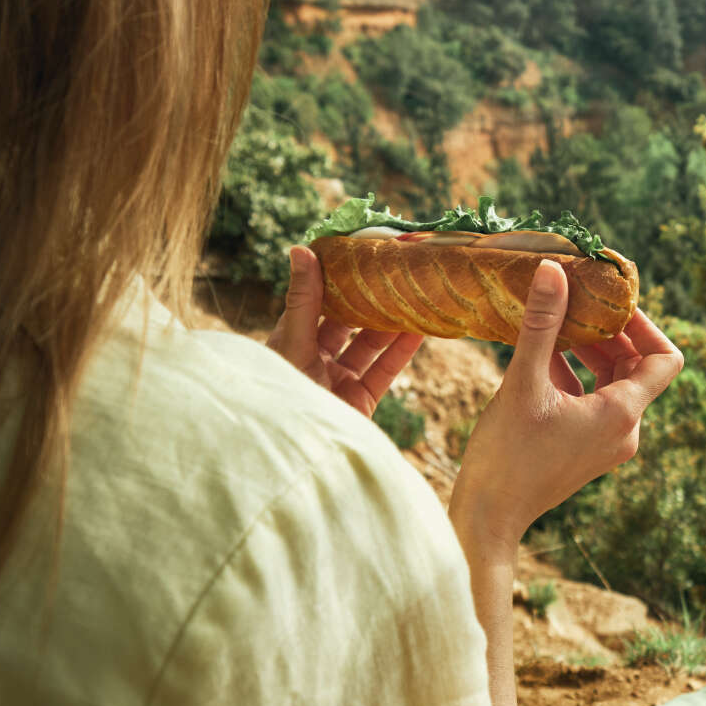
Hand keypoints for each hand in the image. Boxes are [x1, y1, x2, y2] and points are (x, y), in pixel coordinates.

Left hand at [266, 245, 423, 418]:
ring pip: (370, 344)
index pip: (315, 301)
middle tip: (394, 270)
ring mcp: (339, 380)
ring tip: (414, 295)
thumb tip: (300, 248)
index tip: (359, 252)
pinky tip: (421, 330)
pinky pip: (385, 370)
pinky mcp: (361, 401)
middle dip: (369, 297)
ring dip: (391, 321)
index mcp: (290, 341)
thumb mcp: (292, 344)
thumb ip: (303, 300)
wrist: (301, 456)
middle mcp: (314, 359)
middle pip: (347, 321)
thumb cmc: (284, 397)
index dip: (336, 277)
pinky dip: (402, 350)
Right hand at [450, 259, 682, 550]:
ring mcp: (606, 441)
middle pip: (638, 366)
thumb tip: (554, 270)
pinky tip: (541, 352)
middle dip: (611, 331)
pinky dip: (575, 373)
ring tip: (559, 321)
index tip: (611, 301)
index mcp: (622, 414)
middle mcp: (624, 430)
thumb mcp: (523, 382)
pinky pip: (592, 399)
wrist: (488, 519)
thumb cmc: (506, 457)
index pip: (665, 358)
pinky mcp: (584, 447)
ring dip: (590, 350)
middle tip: (580, 301)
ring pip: (613, 381)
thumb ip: (542, 324)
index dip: (645, 324)